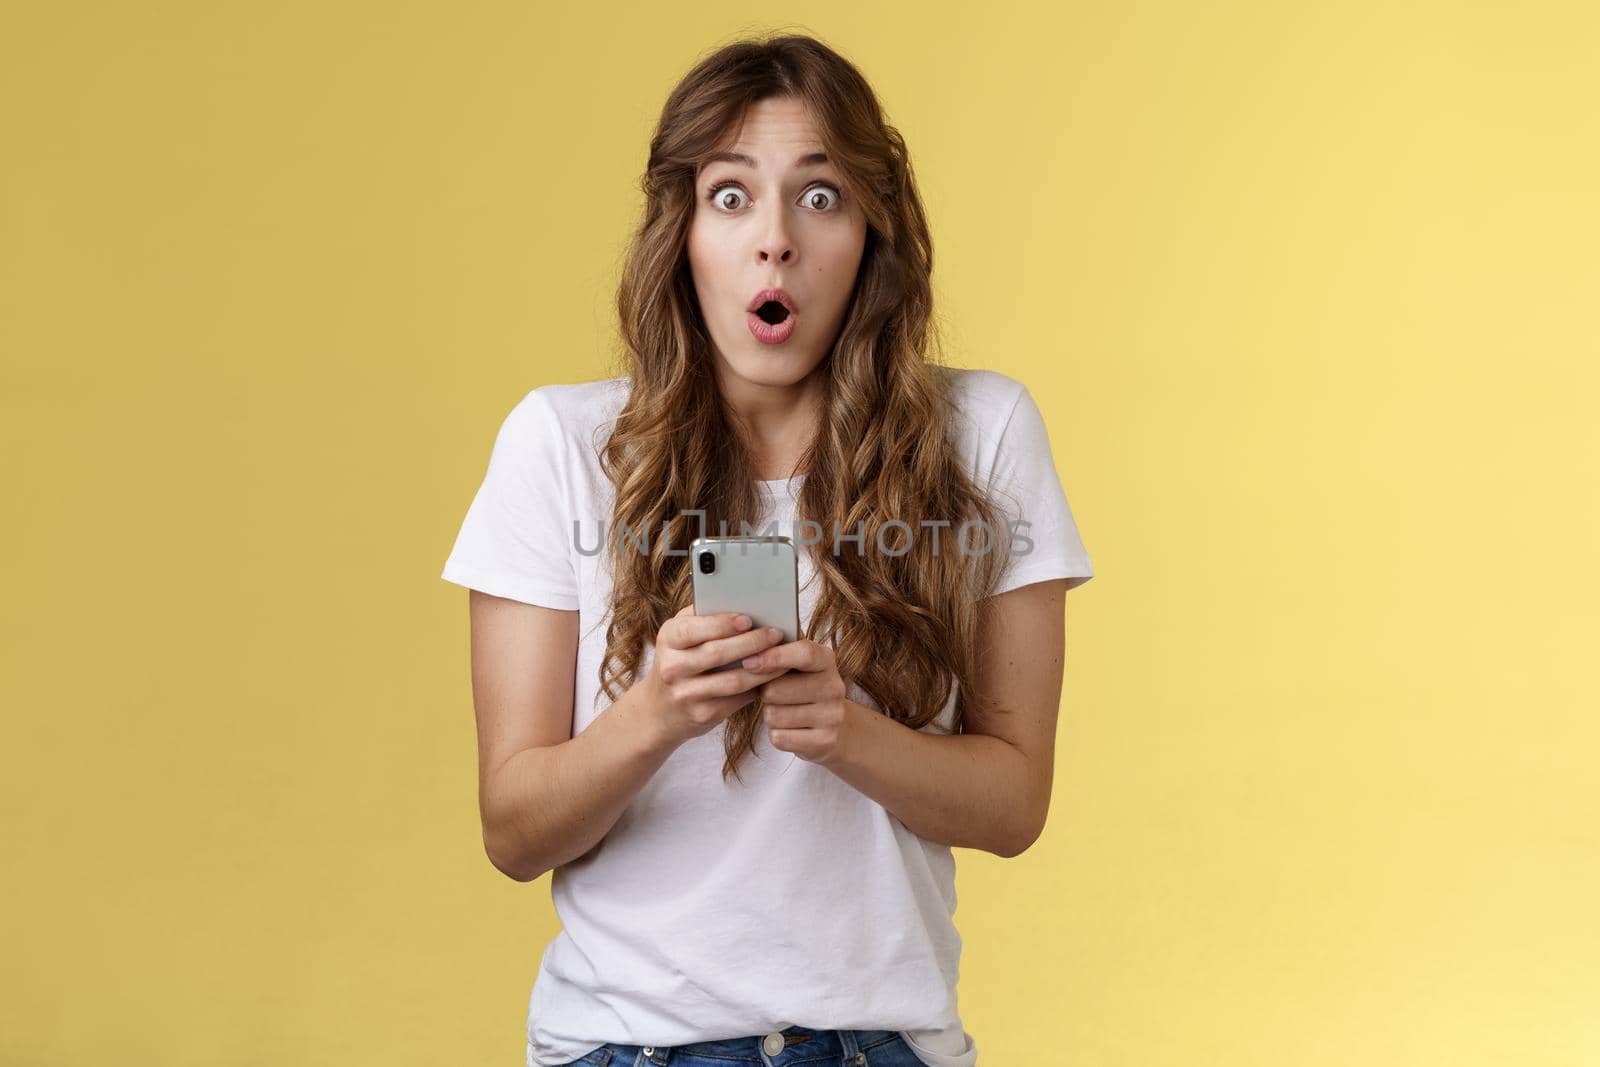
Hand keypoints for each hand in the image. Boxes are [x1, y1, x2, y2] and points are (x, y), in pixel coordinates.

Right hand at [641, 606, 786, 747]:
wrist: (658, 710)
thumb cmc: (679, 662)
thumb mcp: (680, 637)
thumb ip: (704, 618)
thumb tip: (744, 603)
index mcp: (668, 639)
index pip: (694, 629)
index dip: (722, 624)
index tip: (748, 619)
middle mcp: (672, 667)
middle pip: (717, 653)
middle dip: (751, 642)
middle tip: (775, 634)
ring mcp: (686, 694)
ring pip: (733, 680)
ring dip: (762, 668)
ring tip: (782, 657)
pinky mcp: (702, 715)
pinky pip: (737, 700)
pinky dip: (758, 687)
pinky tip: (771, 677)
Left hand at [744, 638, 857, 765]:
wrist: (831, 725)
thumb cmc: (802, 686)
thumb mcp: (797, 662)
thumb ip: (779, 646)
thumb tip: (750, 635)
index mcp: (826, 660)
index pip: (804, 653)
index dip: (773, 656)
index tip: (748, 662)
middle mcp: (834, 687)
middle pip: (776, 689)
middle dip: (765, 693)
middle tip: (773, 693)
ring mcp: (832, 716)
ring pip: (774, 715)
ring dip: (769, 714)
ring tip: (783, 710)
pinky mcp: (825, 741)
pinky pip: (779, 738)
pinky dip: (777, 734)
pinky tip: (789, 728)